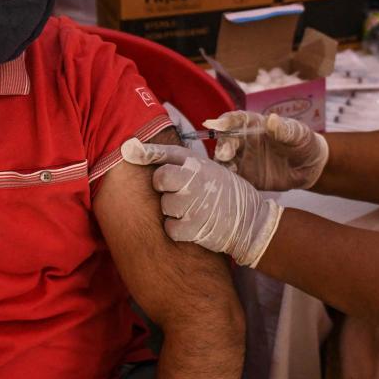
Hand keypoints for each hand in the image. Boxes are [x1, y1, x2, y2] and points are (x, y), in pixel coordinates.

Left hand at [121, 139, 283, 266]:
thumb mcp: (209, 169)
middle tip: (179, 193)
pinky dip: (178, 230)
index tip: (127, 149)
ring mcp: (194, 204)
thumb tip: (135, 149)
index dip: (144, 152)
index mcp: (199, 163)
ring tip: (192, 210)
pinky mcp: (194, 227)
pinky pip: (170, 228)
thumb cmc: (225, 193)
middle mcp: (195, 180)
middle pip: (160, 179)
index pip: (166, 154)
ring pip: (164, 206)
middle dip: (164, 187)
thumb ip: (179, 162)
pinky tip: (192, 226)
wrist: (251, 221)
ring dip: (173, 212)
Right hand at [203, 111, 328, 191]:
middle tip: (225, 154)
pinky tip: (229, 183)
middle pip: (227, 140)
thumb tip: (272, 119)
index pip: (236, 120)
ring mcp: (244, 159)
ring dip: (221, 164)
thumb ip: (284, 129)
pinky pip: (233, 178)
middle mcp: (245, 140)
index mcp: (255, 124)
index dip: (224, 121)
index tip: (214, 124)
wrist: (310, 166)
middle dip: (223, 146)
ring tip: (225, 170)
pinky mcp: (247, 176)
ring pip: (225, 160)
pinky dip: (227, 180)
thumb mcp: (298, 133)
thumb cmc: (303, 142)